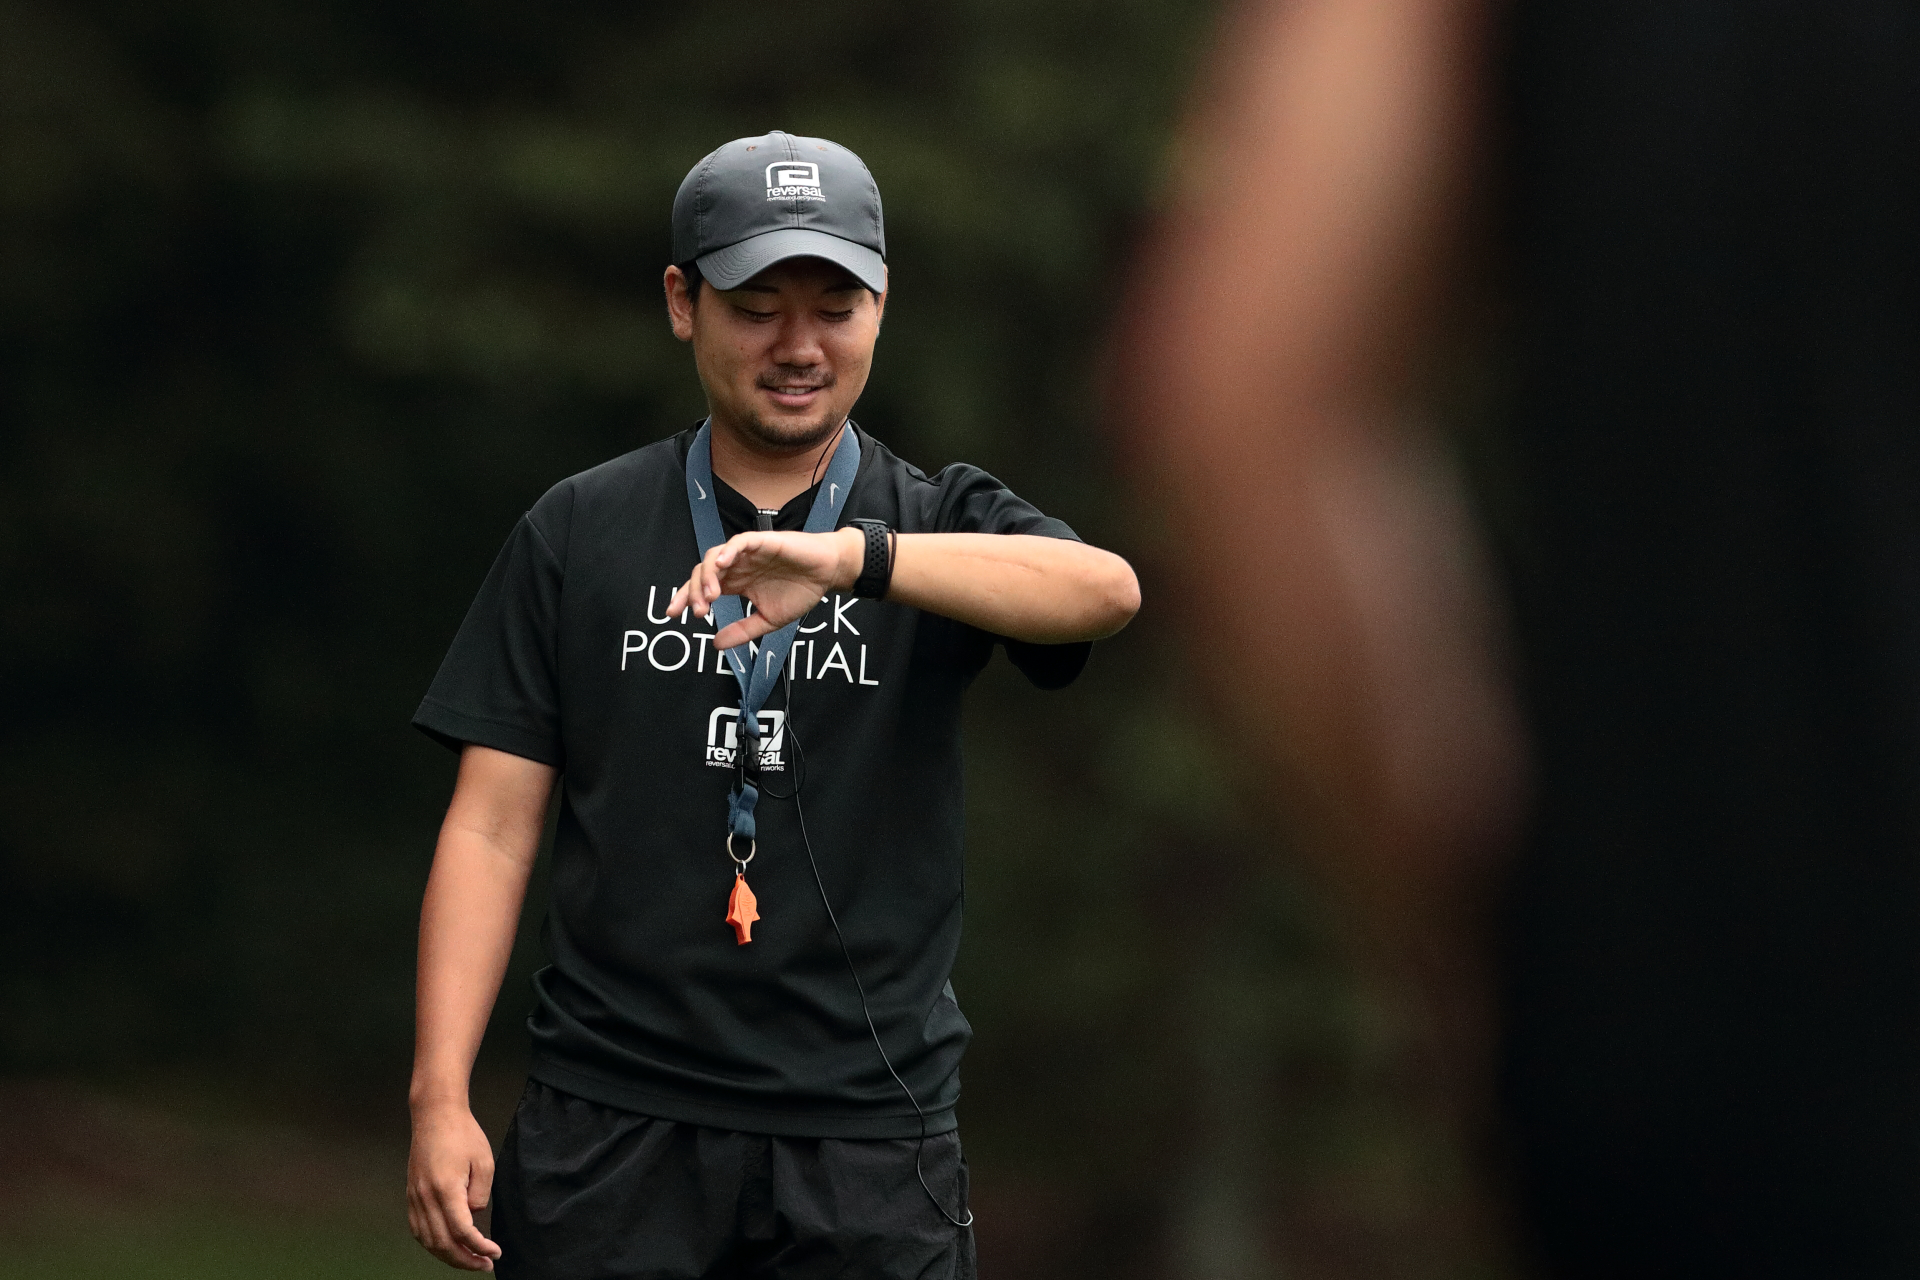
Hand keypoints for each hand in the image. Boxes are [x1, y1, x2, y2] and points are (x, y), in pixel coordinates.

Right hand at [407, 1102, 502, 1271]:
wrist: (435, 1115)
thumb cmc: (463, 1134)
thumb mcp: (485, 1161)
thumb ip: (481, 1194)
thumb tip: (474, 1216)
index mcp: (446, 1189)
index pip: (462, 1231)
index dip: (479, 1247)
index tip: (495, 1253)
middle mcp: (426, 1197)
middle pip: (442, 1243)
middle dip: (465, 1260)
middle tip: (485, 1265)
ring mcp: (415, 1197)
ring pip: (428, 1241)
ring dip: (448, 1256)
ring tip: (469, 1260)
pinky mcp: (411, 1195)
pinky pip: (419, 1230)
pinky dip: (433, 1244)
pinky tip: (448, 1247)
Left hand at [667, 527, 863, 649]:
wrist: (828, 574)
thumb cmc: (801, 591)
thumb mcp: (768, 620)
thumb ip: (743, 631)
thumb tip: (715, 644)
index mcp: (736, 583)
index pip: (702, 587)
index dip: (685, 598)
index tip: (673, 615)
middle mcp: (737, 566)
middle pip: (702, 572)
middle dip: (694, 591)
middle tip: (699, 612)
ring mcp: (747, 553)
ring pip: (715, 556)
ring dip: (708, 575)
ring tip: (711, 596)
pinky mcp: (762, 542)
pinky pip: (739, 542)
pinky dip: (728, 551)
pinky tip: (724, 564)